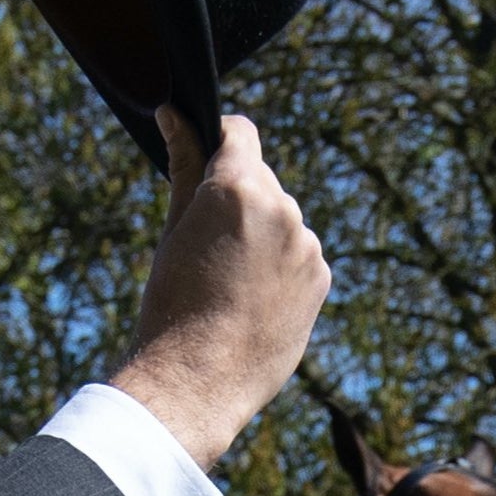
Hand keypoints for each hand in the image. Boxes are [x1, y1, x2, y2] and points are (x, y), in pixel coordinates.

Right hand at [110, 108, 327, 471]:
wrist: (197, 381)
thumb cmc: (172, 304)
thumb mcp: (173, 230)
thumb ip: (183, 166)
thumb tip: (175, 114)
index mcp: (238, 187)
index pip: (240, 132)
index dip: (221, 142)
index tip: (207, 161)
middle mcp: (282, 207)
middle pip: (261, 181)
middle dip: (238, 200)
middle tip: (207, 246)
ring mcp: (307, 245)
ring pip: (282, 221)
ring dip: (262, 236)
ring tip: (229, 284)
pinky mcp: (322, 279)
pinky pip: (300, 257)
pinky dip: (280, 269)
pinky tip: (252, 302)